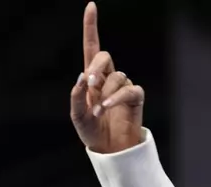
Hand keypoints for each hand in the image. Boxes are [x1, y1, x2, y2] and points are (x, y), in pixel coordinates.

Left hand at [70, 2, 144, 153]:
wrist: (109, 148)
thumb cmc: (92, 131)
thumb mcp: (77, 116)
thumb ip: (75, 98)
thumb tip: (81, 78)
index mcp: (92, 78)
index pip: (92, 47)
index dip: (91, 27)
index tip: (91, 6)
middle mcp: (108, 78)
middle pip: (104, 56)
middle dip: (96, 67)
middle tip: (89, 83)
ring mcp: (123, 86)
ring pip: (116, 76)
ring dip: (104, 93)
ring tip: (97, 111)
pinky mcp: (135, 97)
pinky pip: (129, 89)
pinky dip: (116, 98)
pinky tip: (106, 108)